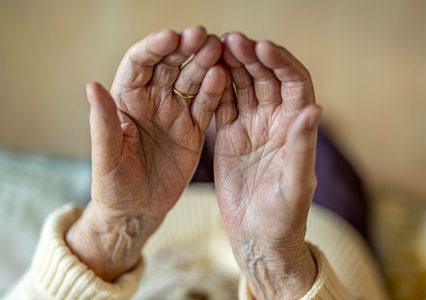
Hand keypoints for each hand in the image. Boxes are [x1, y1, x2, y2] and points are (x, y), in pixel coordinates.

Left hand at [66, 26, 225, 280]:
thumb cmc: (114, 184)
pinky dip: (215, 91)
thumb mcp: (106, 157)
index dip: (154, 48)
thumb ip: (102, 123)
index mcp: (127, 100)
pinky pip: (206, 105)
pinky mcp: (194, 129)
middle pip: (170, 65)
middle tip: (202, 36)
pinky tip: (223, 76)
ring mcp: (176, 113)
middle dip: (185, 48)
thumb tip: (91, 86)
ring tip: (218, 49)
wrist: (138, 209)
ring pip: (192, 80)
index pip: (139, 64)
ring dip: (204, 63)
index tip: (170, 37)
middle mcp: (153, 100)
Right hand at [215, 32, 320, 298]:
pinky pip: (222, 106)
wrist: (259, 237)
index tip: (261, 47)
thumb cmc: (285, 216)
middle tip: (231, 40)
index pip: (294, 82)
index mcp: (296, 128)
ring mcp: (251, 128)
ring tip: (215, 48)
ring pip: (243, 87)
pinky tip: (204, 74)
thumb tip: (314, 108)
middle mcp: (276, 122)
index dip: (280, 62)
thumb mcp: (296, 184)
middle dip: (251, 57)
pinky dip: (214, 89)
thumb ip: (303, 147)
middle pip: (266, 78)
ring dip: (231, 67)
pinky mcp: (230, 138)